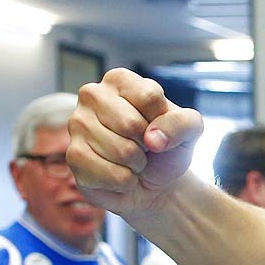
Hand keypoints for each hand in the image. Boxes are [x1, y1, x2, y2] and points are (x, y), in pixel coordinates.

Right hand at [69, 69, 205, 218]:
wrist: (154, 184)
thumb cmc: (167, 148)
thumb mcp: (190, 130)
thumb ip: (183, 123)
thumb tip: (153, 138)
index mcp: (119, 80)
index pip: (149, 97)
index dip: (163, 121)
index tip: (158, 127)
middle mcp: (92, 95)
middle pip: (131, 124)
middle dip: (148, 145)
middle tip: (144, 148)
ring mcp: (78, 124)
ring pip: (121, 151)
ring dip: (136, 165)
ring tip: (132, 161)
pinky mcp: (73, 155)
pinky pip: (110, 174)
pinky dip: (125, 181)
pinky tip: (119, 175)